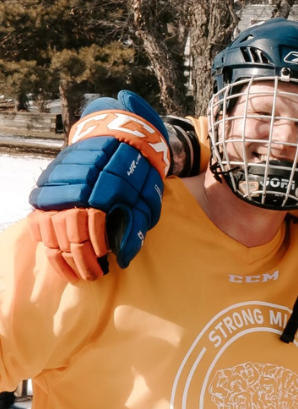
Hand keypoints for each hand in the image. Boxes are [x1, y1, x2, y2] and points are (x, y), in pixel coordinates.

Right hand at [29, 91, 169, 280]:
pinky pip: (38, 214)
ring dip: (58, 252)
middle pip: (66, 231)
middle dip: (77, 258)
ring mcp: (58, 182)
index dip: (94, 251)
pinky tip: (56, 249)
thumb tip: (124, 258)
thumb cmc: (138, 172)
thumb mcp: (147, 199)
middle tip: (89, 275)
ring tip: (72, 269)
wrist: (122, 134)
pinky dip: (44, 235)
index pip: (90, 228)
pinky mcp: (47, 181)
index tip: (104, 265)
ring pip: (48, 225)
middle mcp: (75, 185)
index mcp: (104, 188)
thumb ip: (136, 227)